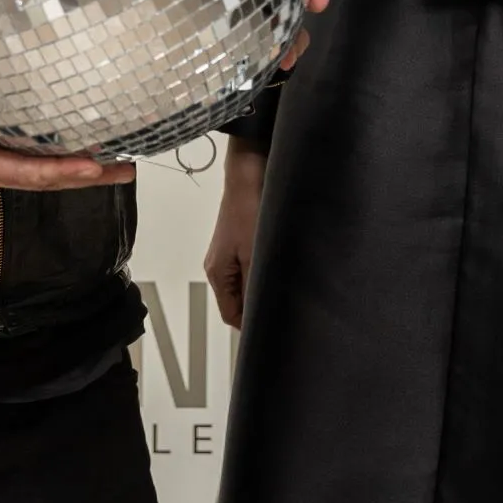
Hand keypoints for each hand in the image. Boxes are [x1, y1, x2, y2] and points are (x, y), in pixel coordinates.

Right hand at [0, 79, 133, 193]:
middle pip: (46, 177)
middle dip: (87, 174)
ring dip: (81, 168)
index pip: (27, 171)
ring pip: (42, 171)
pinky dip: (60, 156)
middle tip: (128, 166)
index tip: (96, 164)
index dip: (63, 170)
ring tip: (120, 161)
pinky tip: (81, 146)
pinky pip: (31, 159)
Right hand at [204, 138, 267, 329]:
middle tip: (283, 310)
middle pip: (238, 301)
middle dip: (259, 306)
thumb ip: (254, 288)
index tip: (273, 328)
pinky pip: (251, 269)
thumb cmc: (248, 209)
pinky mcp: (241, 244)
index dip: (251, 325)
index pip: (231, 315)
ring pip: (247, 285)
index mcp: (217, 274)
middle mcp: (220, 268)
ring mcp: (230, 255)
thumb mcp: (255, 255)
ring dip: (263, 288)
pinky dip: (264, 272)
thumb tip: (258, 315)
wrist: (249, 174)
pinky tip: (279, 268)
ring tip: (284, 288)